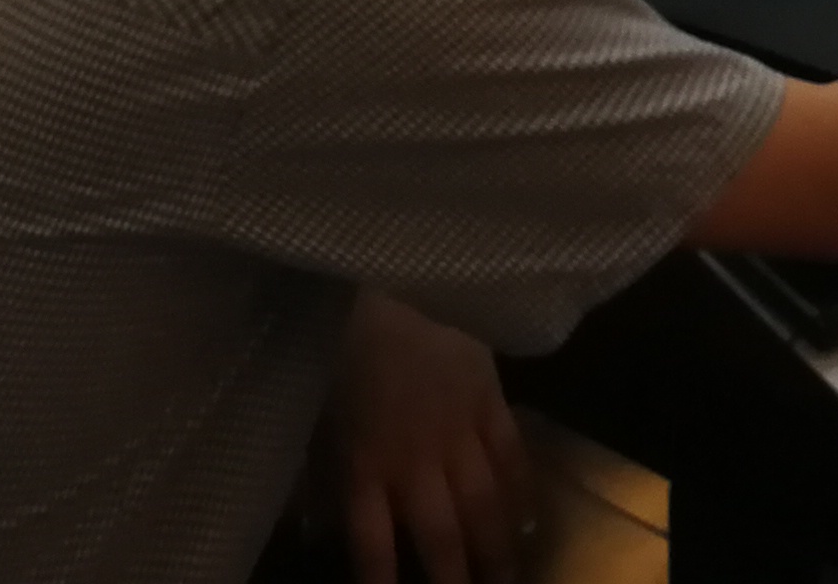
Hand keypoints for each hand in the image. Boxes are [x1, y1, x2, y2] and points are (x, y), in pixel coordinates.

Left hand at [312, 289, 531, 583]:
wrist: (388, 283)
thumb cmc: (341, 351)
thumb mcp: (313, 419)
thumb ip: (314, 479)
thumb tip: (309, 533)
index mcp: (363, 466)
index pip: (372, 543)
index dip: (381, 581)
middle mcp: (415, 460)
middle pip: (440, 532)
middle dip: (456, 574)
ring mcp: (458, 430)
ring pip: (484, 501)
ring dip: (497, 544)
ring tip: (510, 574)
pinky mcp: (491, 399)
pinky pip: (512, 454)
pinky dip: (522, 489)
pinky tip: (529, 517)